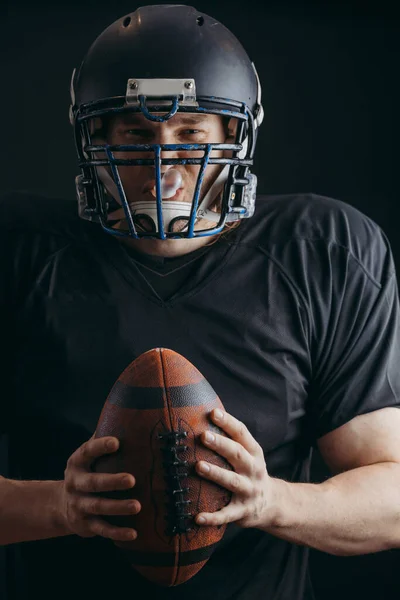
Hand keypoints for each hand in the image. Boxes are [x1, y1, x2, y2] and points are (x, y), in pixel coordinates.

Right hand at [59, 435, 140, 541]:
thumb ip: (104, 438)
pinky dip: (117, 532)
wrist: (62, 505)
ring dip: (118, 507)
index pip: (87, 452)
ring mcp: (78, 505)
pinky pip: (101, 530)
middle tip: (132, 479)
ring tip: (138, 505)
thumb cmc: (88, 471)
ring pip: (98, 507)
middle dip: (112, 481)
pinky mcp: (84, 525)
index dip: (100, 446)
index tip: (116, 441)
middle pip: (93, 483)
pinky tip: (134, 533)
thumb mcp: (89, 455)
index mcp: (77, 462)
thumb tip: (131, 411)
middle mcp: (74, 483)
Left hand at [195, 409, 274, 528]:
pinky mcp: (242, 511)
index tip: (212, 412)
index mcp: (254, 452)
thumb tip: (204, 417)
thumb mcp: (248, 454)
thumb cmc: (251, 472)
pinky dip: (213, 517)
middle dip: (220, 444)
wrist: (273, 504)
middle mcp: (253, 469)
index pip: (241, 433)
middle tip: (203, 436)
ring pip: (232, 481)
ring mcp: (249, 491)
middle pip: (237, 454)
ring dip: (215, 474)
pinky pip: (227, 515)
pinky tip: (197, 517)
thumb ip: (232, 440)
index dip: (228, 422)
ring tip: (198, 466)